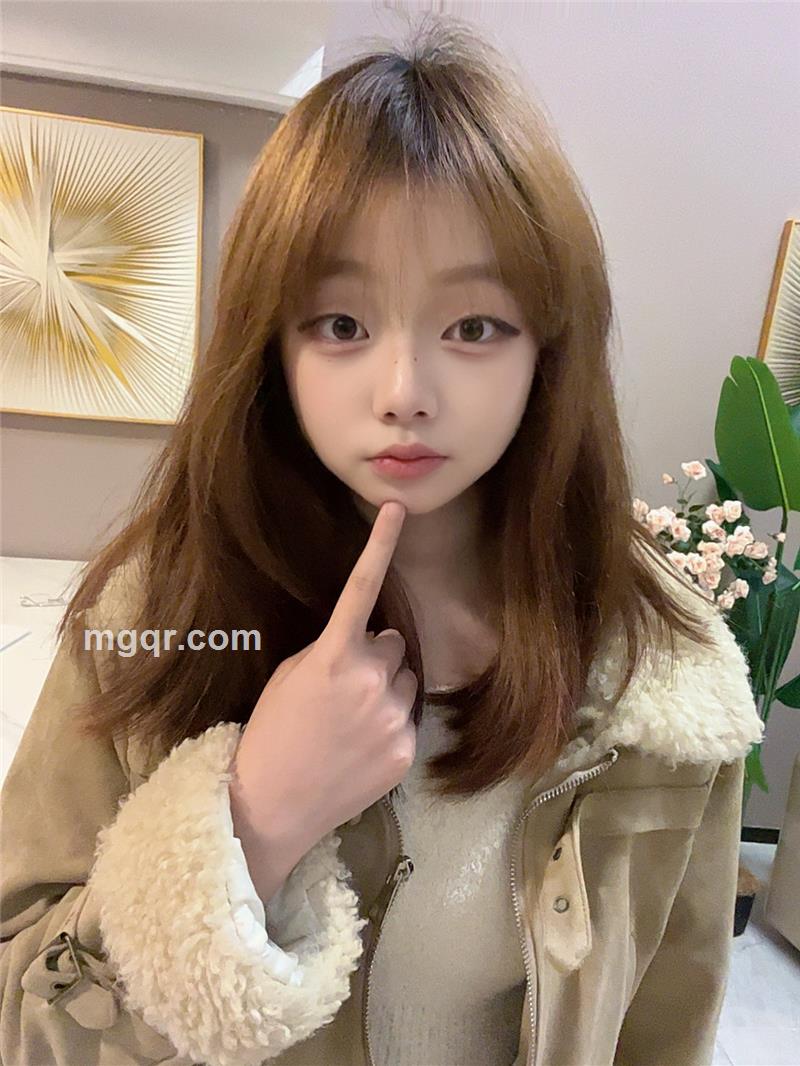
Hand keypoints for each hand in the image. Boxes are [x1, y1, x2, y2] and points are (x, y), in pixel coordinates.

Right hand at [230, 500, 416, 853]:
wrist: (272, 803)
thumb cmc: (272, 731)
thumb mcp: (291, 676)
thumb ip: (333, 650)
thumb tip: (371, 641)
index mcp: (334, 655)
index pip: (362, 587)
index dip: (380, 544)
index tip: (398, 508)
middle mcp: (370, 680)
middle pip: (393, 643)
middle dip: (374, 656)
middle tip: (343, 688)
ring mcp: (392, 717)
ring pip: (406, 678)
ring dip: (387, 687)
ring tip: (351, 719)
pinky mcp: (406, 749)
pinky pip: (409, 717)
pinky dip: (391, 724)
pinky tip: (361, 746)